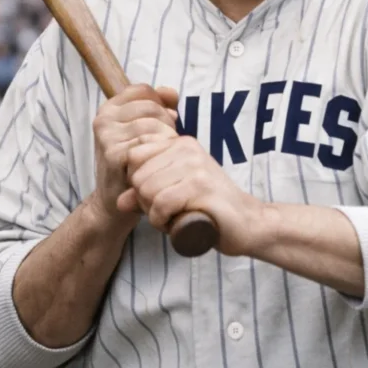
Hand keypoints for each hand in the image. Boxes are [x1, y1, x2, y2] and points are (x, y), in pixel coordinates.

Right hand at [90, 83, 179, 227]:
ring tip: (163, 155)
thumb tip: (171, 93)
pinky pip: (149, 143)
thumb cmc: (132, 164)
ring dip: (166, 140)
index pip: (143, 91)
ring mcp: (107, 136)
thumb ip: (157, 106)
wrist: (113, 202)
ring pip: (153, 124)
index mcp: (109, 109)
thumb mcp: (142, 130)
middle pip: (152, 107)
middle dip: (167, 124)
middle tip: (167, 144)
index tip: (166, 121)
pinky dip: (160, 153)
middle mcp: (104, 119)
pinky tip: (159, 165)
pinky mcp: (114, 154)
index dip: (160, 104)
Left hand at [118, 135, 261, 256]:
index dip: (137, 182)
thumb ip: (146, 194)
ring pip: (146, 189)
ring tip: (173, 217)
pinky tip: (176, 223)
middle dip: (144, 201)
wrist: (248, 223)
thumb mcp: (173, 195)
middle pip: (138, 175)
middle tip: (165, 212)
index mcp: (180, 144)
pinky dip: (161, 220)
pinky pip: (161, 203)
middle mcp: (187, 149)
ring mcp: (195, 165)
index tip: (155, 196)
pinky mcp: (201, 186)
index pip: (135, 155)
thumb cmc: (208, 209)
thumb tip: (119, 201)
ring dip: (153, 213)